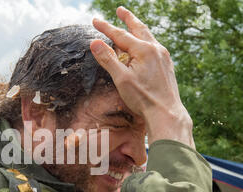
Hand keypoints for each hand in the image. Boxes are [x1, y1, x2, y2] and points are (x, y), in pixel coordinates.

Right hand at [90, 7, 194, 148]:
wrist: (166, 112)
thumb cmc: (143, 98)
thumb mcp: (121, 79)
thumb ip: (108, 59)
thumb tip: (94, 43)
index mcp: (144, 50)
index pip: (120, 35)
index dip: (106, 28)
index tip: (95, 21)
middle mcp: (156, 49)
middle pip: (139, 29)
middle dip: (128, 19)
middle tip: (120, 10)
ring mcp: (163, 57)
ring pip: (149, 36)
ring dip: (138, 28)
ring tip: (133, 24)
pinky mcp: (167, 65)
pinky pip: (154, 46)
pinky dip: (146, 40)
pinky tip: (145, 45)